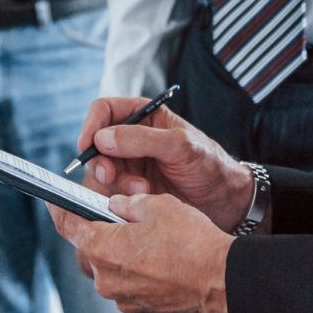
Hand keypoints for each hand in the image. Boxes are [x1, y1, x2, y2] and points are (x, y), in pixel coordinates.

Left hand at [48, 193, 232, 312]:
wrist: (220, 277)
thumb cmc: (189, 238)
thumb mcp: (155, 205)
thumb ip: (126, 203)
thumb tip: (115, 205)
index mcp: (102, 248)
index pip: (67, 227)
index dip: (58, 210)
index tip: (53, 201)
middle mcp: (106, 279)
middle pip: (91, 249)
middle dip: (101, 231)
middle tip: (118, 215)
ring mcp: (124, 298)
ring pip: (111, 267)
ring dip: (121, 251)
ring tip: (147, 236)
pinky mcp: (142, 308)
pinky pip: (130, 283)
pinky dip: (137, 269)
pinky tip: (158, 257)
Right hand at [73, 98, 255, 230]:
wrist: (225, 202)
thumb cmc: (209, 165)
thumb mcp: (180, 146)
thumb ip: (141, 139)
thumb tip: (102, 138)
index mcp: (144, 117)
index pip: (105, 110)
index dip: (92, 124)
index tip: (87, 144)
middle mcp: (132, 139)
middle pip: (96, 145)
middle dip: (102, 162)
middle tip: (112, 178)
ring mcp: (130, 166)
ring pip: (101, 172)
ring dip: (115, 184)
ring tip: (143, 192)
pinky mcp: (131, 192)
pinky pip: (110, 193)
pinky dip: (118, 199)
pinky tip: (142, 201)